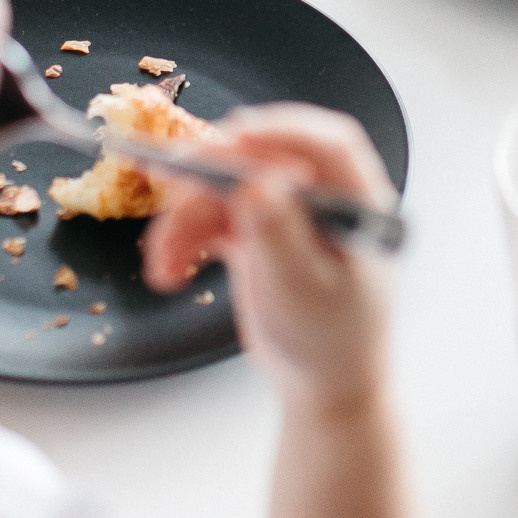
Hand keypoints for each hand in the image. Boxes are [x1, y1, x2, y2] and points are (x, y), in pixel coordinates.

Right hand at [140, 104, 393, 414]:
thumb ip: (279, 237)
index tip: (236, 132)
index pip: (329, 146)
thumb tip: (257, 182)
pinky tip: (168, 268)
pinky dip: (188, 237)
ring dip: (187, 219)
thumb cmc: (330, 343)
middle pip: (266, 160)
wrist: (324, 387)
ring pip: (230, 190)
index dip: (283, 129)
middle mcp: (323, 200)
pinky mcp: (260, 231)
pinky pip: (216, 217)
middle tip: (168, 175)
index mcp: (356, 205)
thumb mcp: (303, 292)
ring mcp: (290, 214)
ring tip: (161, 262)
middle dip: (213, 172)